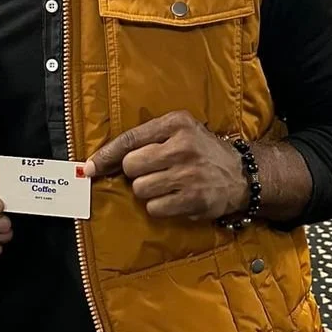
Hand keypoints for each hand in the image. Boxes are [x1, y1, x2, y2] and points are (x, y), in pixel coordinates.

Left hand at [85, 111, 249, 221]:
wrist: (242, 174)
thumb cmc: (202, 151)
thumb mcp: (180, 131)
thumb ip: (146, 139)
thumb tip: (100, 162)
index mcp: (176, 124)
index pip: (130, 139)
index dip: (106, 155)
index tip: (89, 167)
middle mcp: (182, 146)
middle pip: (131, 167)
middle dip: (137, 173)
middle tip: (154, 171)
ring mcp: (189, 175)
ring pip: (141, 189)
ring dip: (148, 191)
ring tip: (168, 184)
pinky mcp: (193, 199)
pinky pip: (155, 208)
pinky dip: (160, 206)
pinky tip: (176, 197)